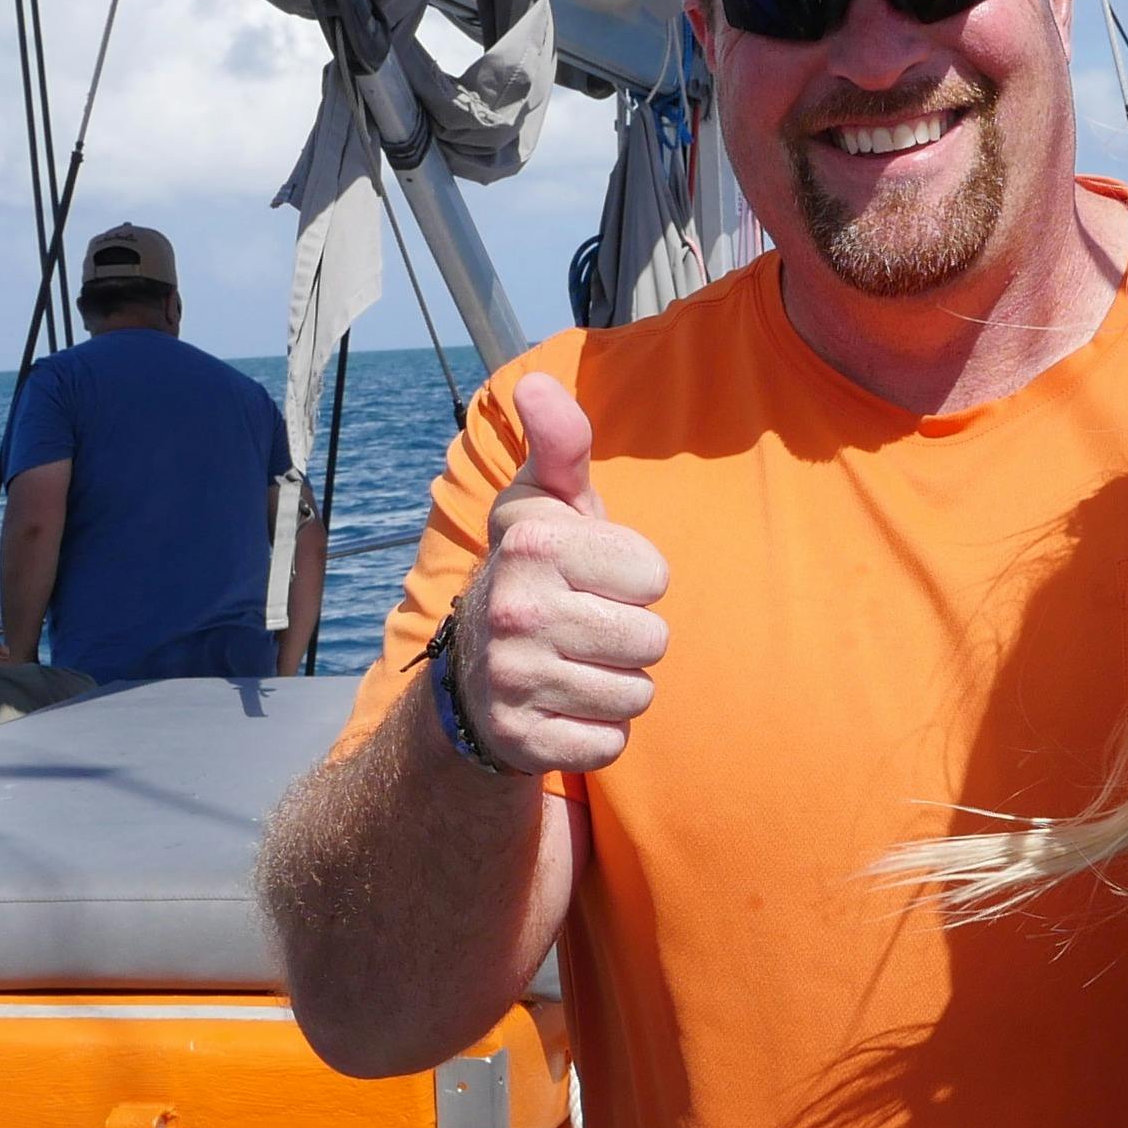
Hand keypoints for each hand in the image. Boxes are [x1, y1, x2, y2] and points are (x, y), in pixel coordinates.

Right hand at [452, 373, 669, 774]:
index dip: (635, 580)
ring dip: (618, 684)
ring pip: (637, 694)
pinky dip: (598, 730)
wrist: (472, 673)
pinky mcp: (523, 741)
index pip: (655, 578)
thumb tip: (538, 384)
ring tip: (576, 663)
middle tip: (586, 627)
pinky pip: (611, 742)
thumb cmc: (535, 574)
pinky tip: (564, 705)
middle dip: (631, 636)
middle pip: (653, 641)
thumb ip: (559, 444)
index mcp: (532, 547)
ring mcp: (514, 681)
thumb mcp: (543, 504)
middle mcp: (516, 612)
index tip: (595, 579)